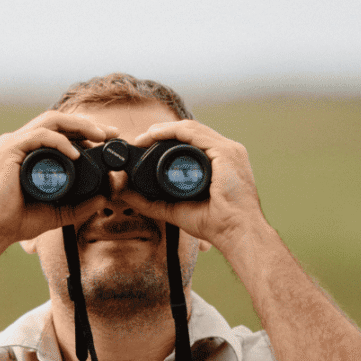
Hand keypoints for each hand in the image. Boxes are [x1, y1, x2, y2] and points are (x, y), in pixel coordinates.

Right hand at [0, 111, 119, 245]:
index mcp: (31, 151)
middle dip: (88, 124)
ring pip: (51, 120)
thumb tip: (104, 198)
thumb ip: (81, 205)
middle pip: (59, 120)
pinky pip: (40, 135)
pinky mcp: (9, 149)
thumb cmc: (19, 219)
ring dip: (79, 125)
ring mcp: (14, 142)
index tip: (109, 140)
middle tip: (111, 134)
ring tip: (100, 136)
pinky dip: (61, 141)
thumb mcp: (59, 211)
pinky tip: (77, 153)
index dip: (86, 131)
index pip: (62, 131)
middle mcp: (22, 142)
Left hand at [125, 120, 265, 253]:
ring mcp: (228, 149)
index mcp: (219, 162)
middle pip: (189, 133)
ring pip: (190, 129)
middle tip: (140, 140)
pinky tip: (156, 134)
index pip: (191, 142)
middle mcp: (226, 152)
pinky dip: (172, 131)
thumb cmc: (215, 224)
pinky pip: (194, 133)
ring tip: (144, 136)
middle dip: (162, 133)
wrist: (236, 232)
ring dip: (164, 129)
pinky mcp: (226, 151)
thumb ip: (151, 202)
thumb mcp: (176, 208)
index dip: (166, 140)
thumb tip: (125, 193)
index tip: (144, 147)